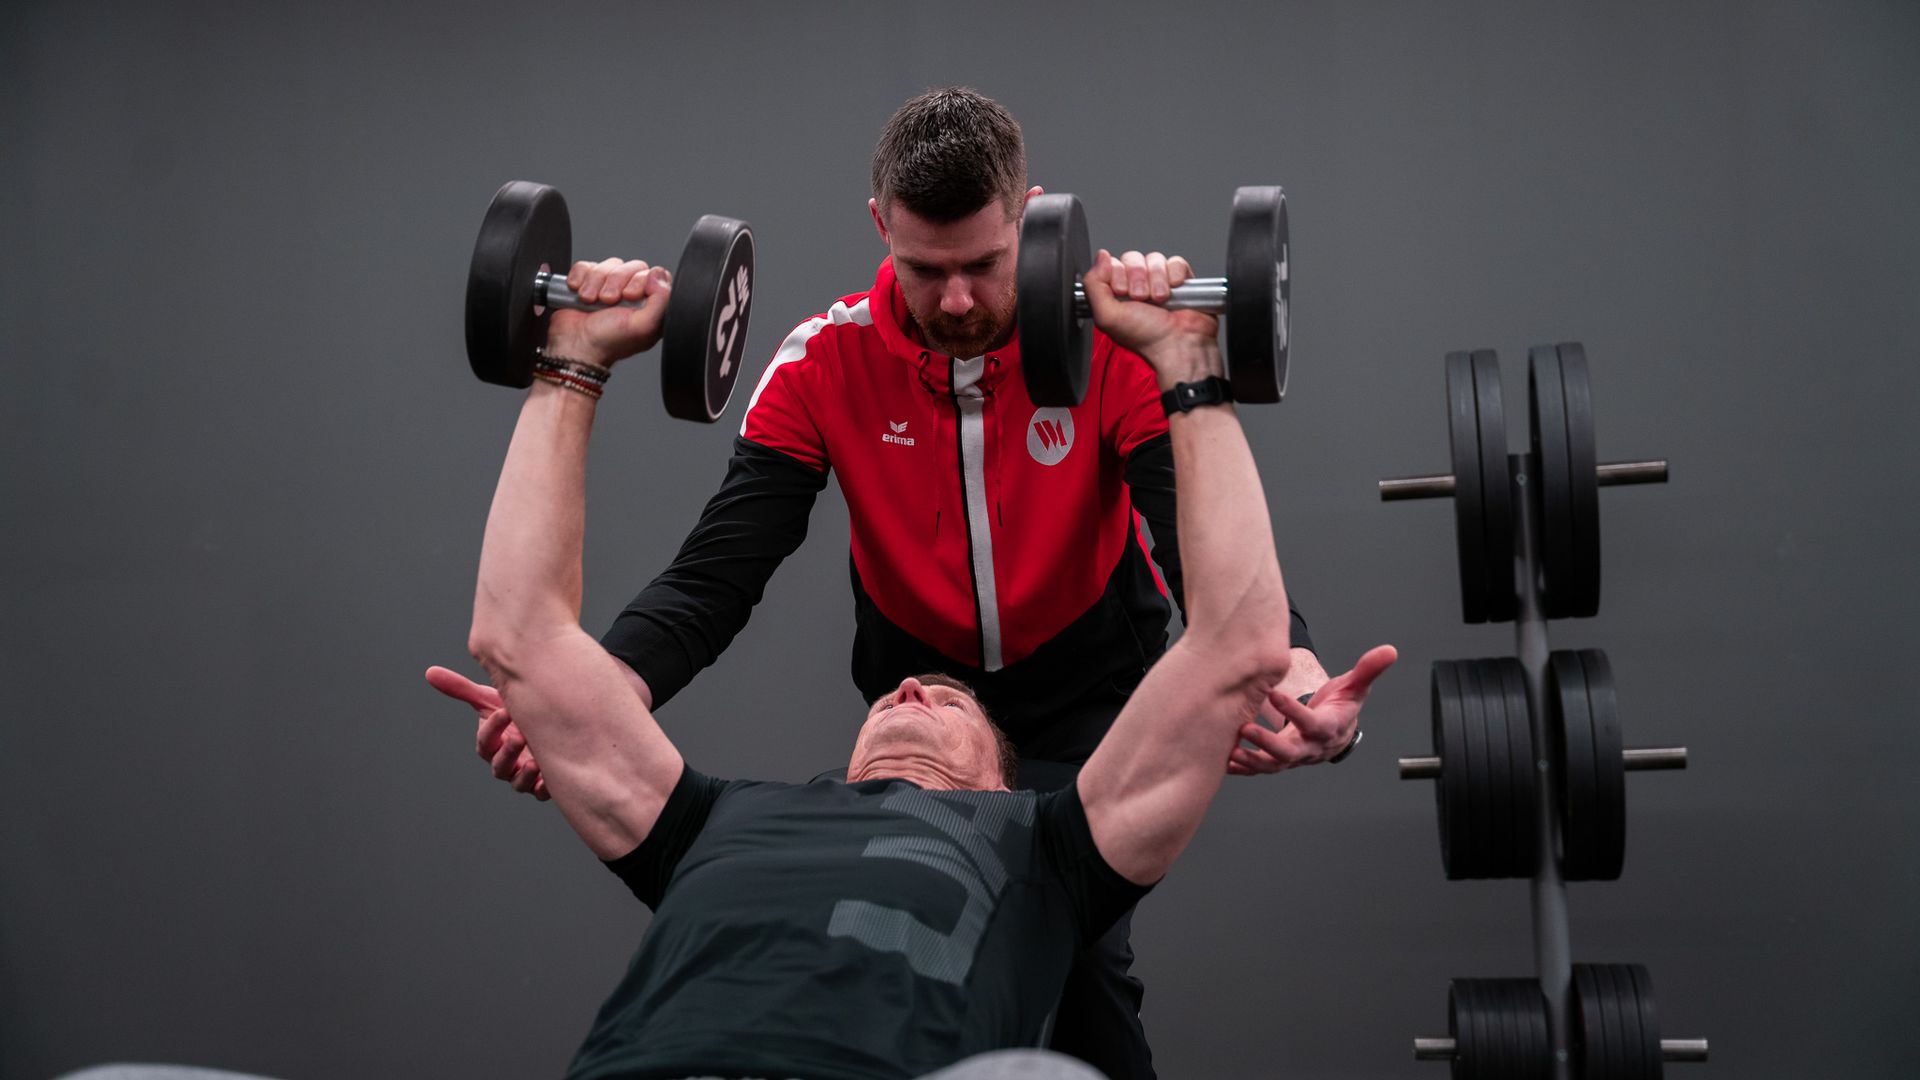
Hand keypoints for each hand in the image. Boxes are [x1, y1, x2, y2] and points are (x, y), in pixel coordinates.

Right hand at [424, 666, 549, 800]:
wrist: (544, 726)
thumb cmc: (512, 714)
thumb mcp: (489, 700)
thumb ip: (462, 689)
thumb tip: (430, 672)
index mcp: (491, 745)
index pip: (486, 740)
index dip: (492, 727)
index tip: (503, 711)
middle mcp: (505, 763)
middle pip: (500, 765)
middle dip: (508, 752)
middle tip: (519, 736)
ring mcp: (523, 775)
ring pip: (519, 783)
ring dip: (525, 775)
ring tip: (534, 762)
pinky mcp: (542, 783)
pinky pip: (543, 791)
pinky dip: (545, 788)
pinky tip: (550, 779)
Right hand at [543, 258, 672, 367]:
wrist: (575, 345)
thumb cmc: (607, 342)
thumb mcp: (643, 326)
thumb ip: (661, 301)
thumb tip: (659, 275)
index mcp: (650, 305)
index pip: (655, 274)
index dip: (640, 280)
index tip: (629, 296)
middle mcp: (632, 295)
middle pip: (632, 266)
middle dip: (615, 281)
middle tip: (608, 301)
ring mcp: (609, 287)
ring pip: (609, 265)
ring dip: (595, 282)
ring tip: (591, 301)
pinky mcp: (588, 282)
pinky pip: (586, 266)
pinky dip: (580, 277)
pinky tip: (579, 294)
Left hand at [1081, 249, 1219, 385]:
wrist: (1178, 343)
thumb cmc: (1145, 338)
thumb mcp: (1107, 316)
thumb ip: (1094, 284)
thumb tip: (1101, 257)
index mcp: (1116, 293)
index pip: (1112, 264)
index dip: (1117, 275)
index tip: (1122, 293)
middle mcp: (1137, 285)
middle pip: (1133, 258)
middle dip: (1137, 278)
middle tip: (1142, 298)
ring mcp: (1159, 282)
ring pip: (1154, 259)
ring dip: (1157, 279)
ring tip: (1160, 299)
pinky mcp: (1180, 280)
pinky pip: (1176, 262)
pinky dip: (1175, 275)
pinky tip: (1174, 291)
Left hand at [1228, 645, 1397, 773]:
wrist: (1335, 730)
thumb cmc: (1342, 705)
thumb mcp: (1356, 686)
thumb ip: (1369, 669)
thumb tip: (1389, 651)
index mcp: (1327, 728)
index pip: (1311, 723)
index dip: (1294, 711)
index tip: (1274, 694)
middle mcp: (1309, 747)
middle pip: (1289, 752)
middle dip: (1267, 743)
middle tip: (1245, 729)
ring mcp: (1293, 757)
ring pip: (1273, 765)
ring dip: (1251, 759)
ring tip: (1231, 750)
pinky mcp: (1279, 760)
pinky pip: (1261, 769)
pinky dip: (1244, 769)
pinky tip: (1226, 762)